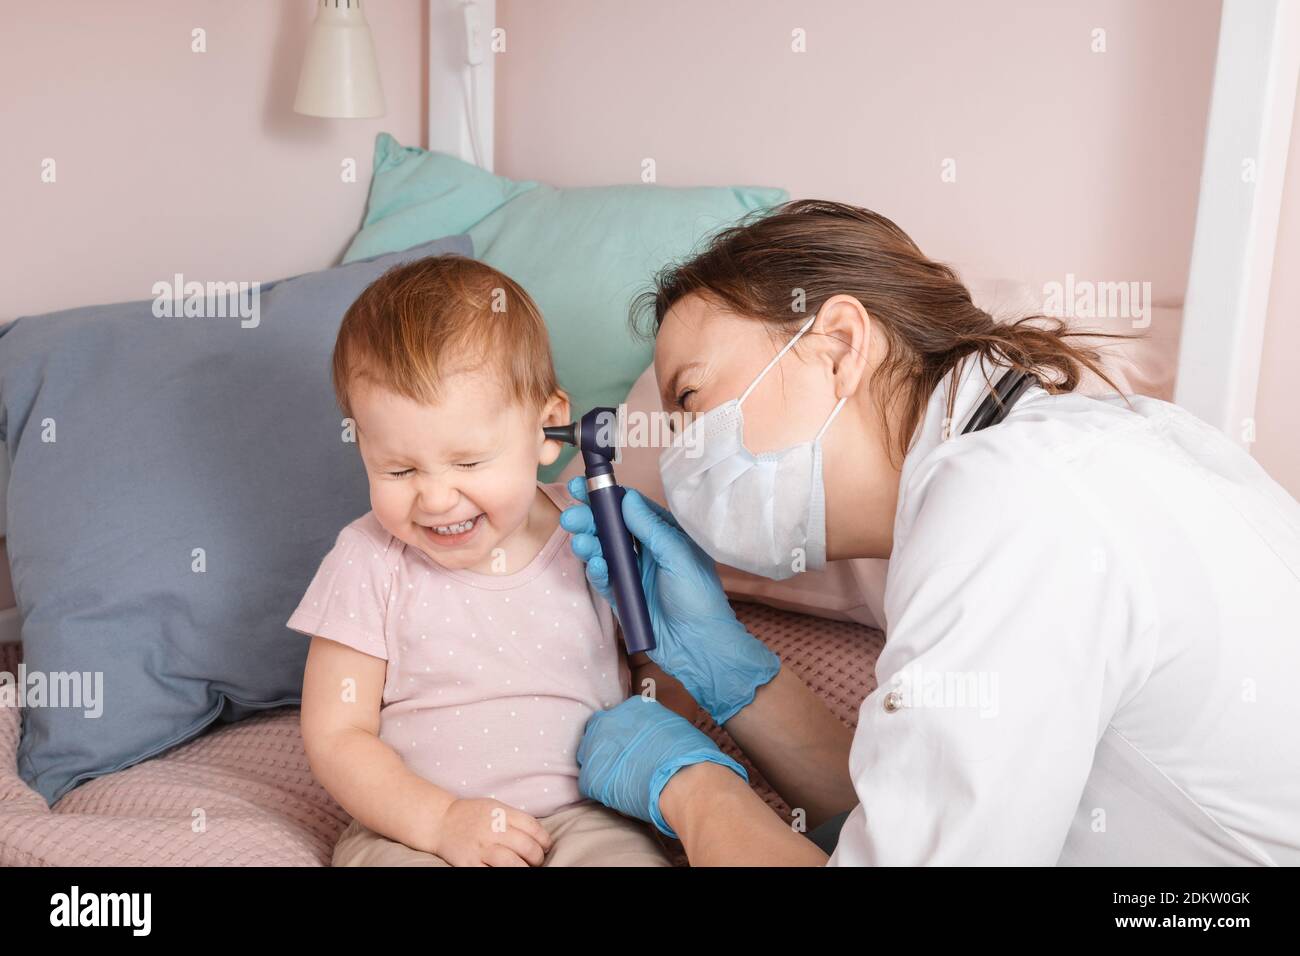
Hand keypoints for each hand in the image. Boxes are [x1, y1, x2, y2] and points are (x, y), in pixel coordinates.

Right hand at [430, 798, 552, 866]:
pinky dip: (503, 874)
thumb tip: (539, 837)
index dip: (544, 840)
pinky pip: (491, 873)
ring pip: (512, 863)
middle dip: (537, 857)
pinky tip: (508, 872)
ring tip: (525, 869)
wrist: (441, 821)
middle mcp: (493, 830)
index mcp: (501, 813)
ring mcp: (481, 848)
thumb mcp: (496, 807)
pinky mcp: (469, 864)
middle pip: (526, 846)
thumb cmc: (472, 815)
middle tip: (536, 861)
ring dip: (524, 869)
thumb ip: (515, 819)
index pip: (533, 827)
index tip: (545, 847)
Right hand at [560, 477, 779, 723]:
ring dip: (588, 543)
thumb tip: (626, 498)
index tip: (583, 485)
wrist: (699, 647)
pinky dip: (598, 571)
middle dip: (589, 519)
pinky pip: (604, 578)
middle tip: (572, 515)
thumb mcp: (679, 556)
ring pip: (602, 551)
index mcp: (663, 534)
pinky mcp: (622, 596)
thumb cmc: (699, 598)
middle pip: (610, 528)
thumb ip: (651, 528)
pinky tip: (598, 566)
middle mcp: (645, 550)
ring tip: (580, 541)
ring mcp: (632, 573)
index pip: (630, 508)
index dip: (607, 496)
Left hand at [578, 696, 746, 837]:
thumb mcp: (676, 727)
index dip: (626, 733)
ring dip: (603, 766)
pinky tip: (619, 796)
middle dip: (607, 746)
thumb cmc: (690, 754)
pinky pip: (590, 782)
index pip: (620, 717)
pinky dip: (602, 790)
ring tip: (621, 781)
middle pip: (598, 731)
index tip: (634, 746)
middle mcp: (610, 720)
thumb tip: (659, 740)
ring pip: (590, 756)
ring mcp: (596, 746)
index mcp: (633, 706)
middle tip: (625, 762)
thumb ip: (659, 729)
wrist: (683, 779)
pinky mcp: (590, 775)